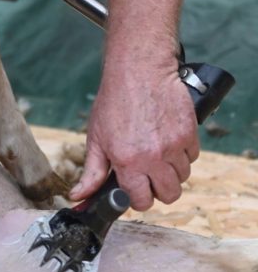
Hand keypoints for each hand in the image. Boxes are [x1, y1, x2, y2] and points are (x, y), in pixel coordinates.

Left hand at [70, 58, 198, 210]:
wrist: (139, 70)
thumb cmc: (115, 101)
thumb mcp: (96, 138)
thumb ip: (92, 172)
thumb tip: (78, 197)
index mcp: (128, 161)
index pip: (142, 201)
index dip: (137, 198)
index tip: (134, 188)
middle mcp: (153, 157)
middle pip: (169, 195)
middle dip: (158, 190)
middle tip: (148, 175)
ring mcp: (174, 146)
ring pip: (183, 177)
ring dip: (171, 171)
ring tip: (157, 154)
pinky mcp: (189, 133)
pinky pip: (193, 156)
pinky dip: (183, 153)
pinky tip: (168, 140)